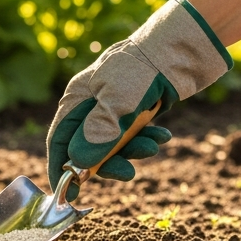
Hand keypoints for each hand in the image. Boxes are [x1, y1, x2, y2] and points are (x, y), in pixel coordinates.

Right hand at [46, 0, 231, 200]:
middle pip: (89, 147)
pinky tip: (164, 135)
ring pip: (117, 144)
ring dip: (134, 150)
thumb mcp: (117, 101)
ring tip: (154, 145)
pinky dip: (149, 139)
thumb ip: (97, 133)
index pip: (60, 140)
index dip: (61, 168)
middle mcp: (93, 104)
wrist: (180, 46)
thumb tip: (76, 163)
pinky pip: (137, 135)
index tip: (67, 194)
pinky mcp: (138, 109)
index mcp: (78, 99)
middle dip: (108, 163)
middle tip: (128, 173)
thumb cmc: (142, 69)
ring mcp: (116, 107)